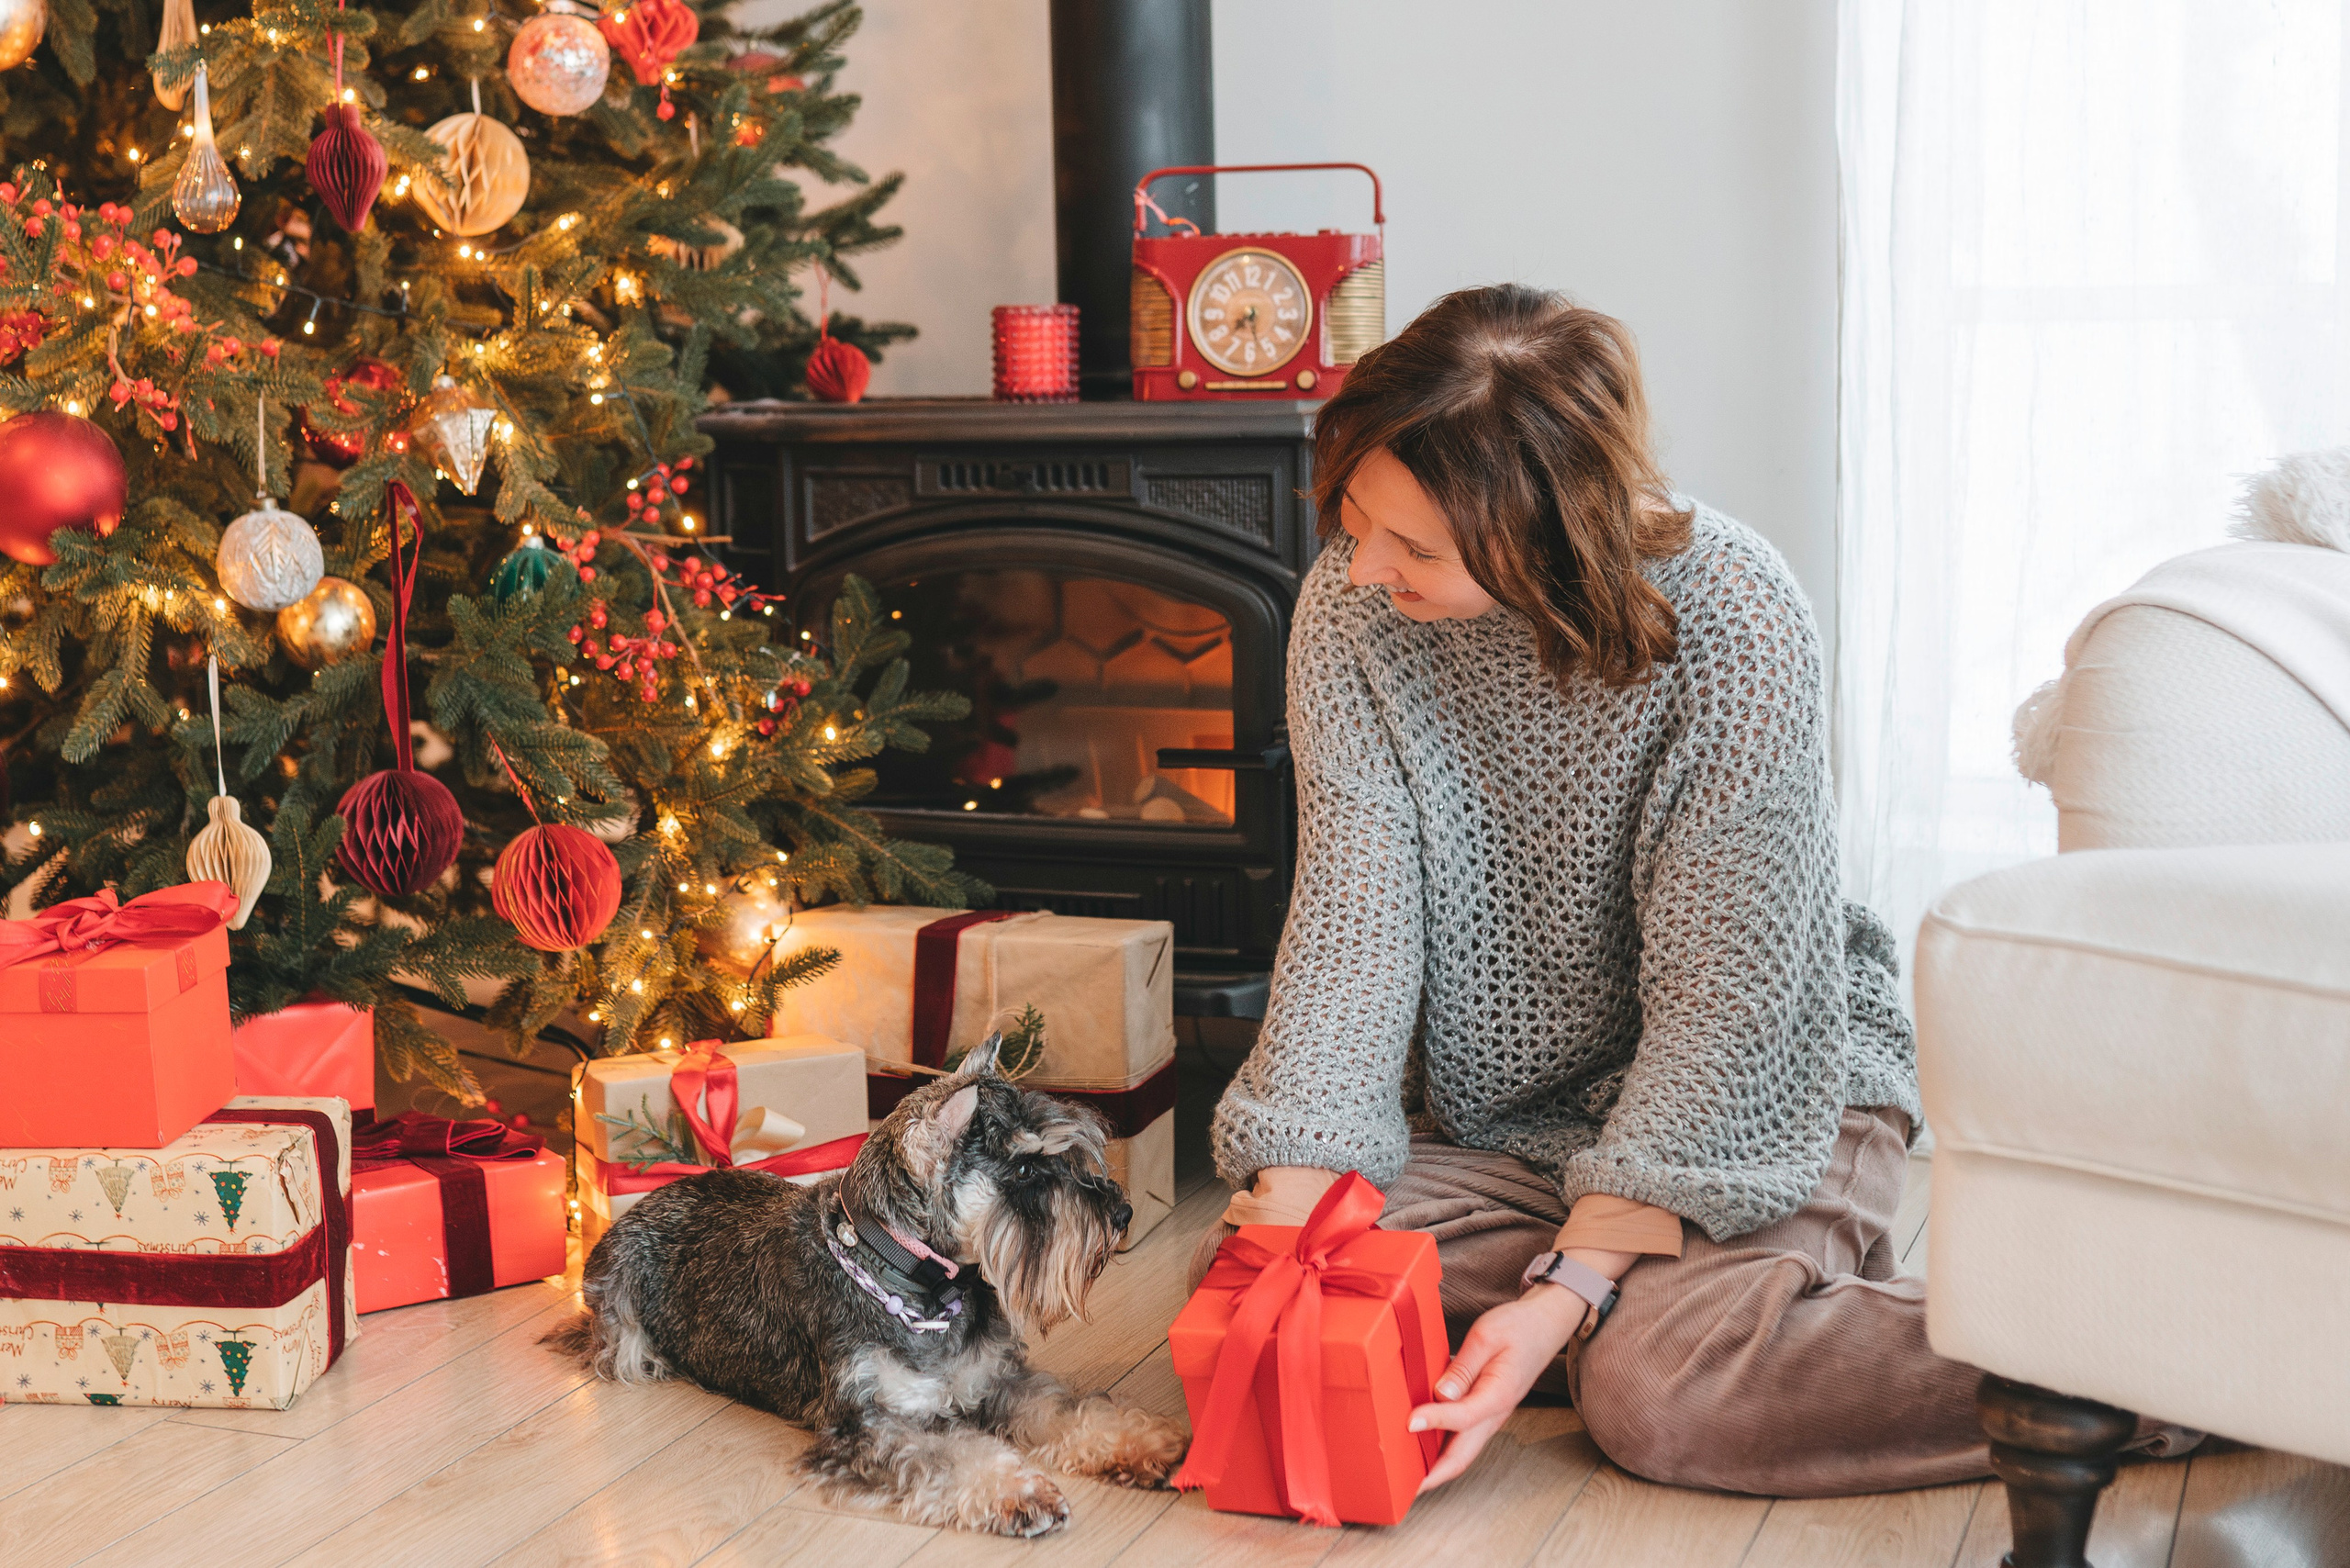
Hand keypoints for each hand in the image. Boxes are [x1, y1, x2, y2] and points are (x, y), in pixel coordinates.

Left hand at [1407, 1283, 1588, 1491]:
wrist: (1543, 1326)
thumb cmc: (1516, 1327)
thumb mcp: (1486, 1336)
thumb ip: (1463, 1367)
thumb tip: (1442, 1393)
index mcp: (1498, 1395)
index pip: (1462, 1416)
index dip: (1434, 1421)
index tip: (1409, 1423)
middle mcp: (1494, 1414)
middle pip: (1462, 1455)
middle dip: (1433, 1475)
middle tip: (1404, 1487)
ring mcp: (1490, 1416)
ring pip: (1462, 1451)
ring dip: (1435, 1467)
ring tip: (1405, 1473)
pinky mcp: (1484, 1411)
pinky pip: (1462, 1437)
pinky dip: (1441, 1449)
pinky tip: (1421, 1447)